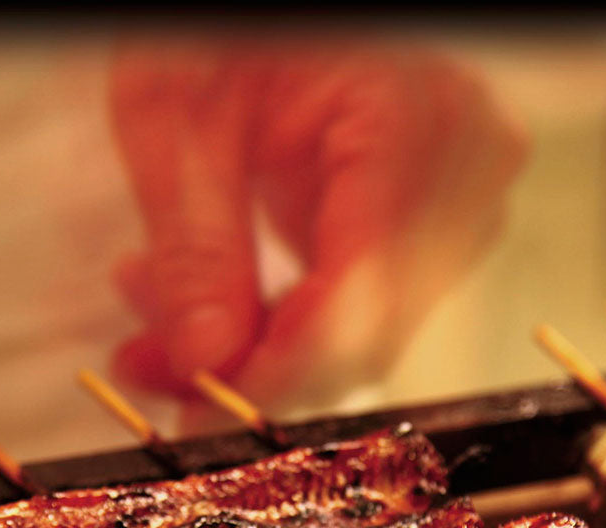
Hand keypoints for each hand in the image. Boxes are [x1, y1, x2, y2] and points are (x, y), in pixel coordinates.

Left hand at [108, 35, 526, 415]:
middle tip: (146, 365)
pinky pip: (347, 320)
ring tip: (153, 317)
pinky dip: (267, 327)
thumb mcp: (180, 119)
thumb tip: (206, 363)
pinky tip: (200, 306)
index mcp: (413, 118)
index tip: (200, 408)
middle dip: (246, 367)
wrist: (265, 7)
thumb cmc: (225, 25)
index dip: (277, 369)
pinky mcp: (417, 237)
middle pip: (361, 332)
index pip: (360, 290)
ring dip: (247, 349)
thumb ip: (196, 249)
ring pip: (350, 341)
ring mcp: (447, 209)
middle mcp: (458, 172)